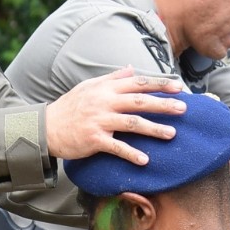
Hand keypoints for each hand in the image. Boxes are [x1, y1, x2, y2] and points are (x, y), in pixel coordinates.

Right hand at [44, 68, 184, 163]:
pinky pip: (116, 147)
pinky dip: (131, 154)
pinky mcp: (93, 139)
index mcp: (106, 88)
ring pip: (132, 123)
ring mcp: (99, 121)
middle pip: (139, 101)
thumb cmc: (70, 107)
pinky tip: (145, 160)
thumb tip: (132, 68)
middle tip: (183, 108)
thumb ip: (112, 78)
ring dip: (154, 129)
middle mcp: (104, 102)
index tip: (179, 87)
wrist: (45, 127)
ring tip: (172, 134)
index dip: (159, 84)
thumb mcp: (89, 87)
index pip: (138, 83)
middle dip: (163, 104)